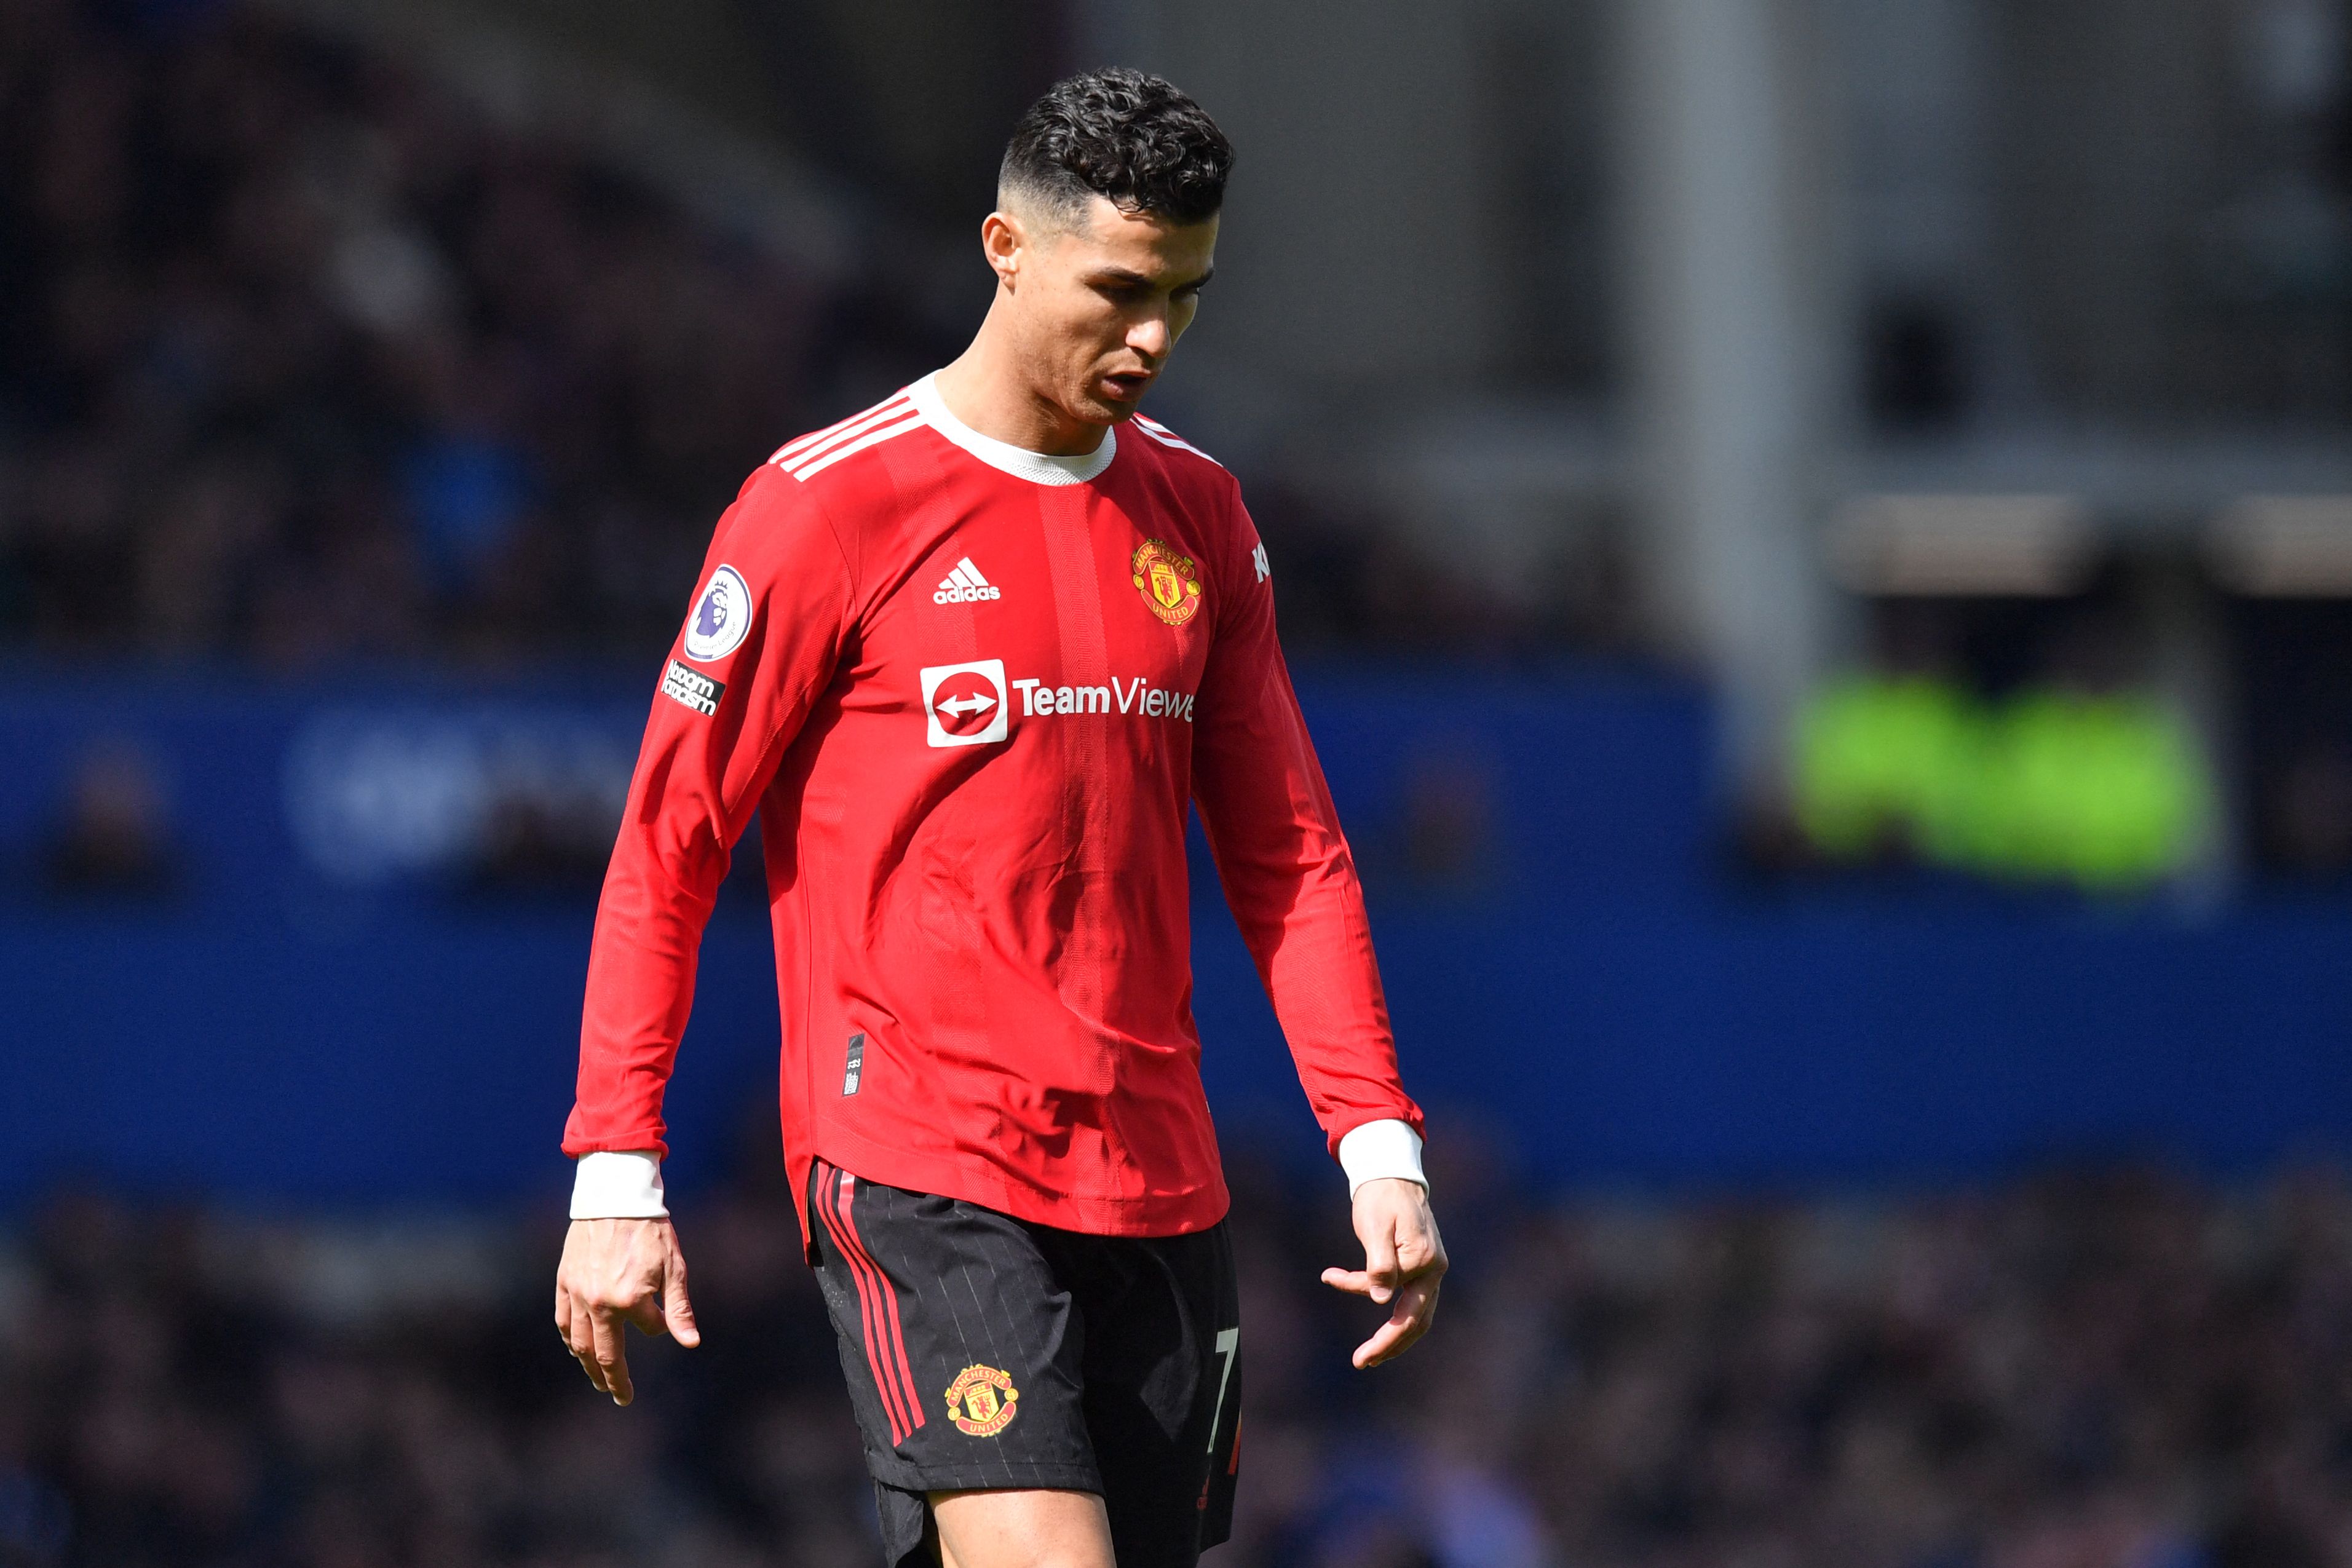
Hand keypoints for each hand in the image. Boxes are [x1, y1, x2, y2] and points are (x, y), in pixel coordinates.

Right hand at [554, 1216, 699, 1404]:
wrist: (615, 1197)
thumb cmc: (651, 1230)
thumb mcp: (674, 1267)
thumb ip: (679, 1309)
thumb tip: (691, 1343)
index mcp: (629, 1300)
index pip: (649, 1328)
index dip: (658, 1324)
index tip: (661, 1315)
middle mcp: (599, 1303)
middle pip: (604, 1354)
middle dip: (614, 1379)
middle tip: (621, 1397)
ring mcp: (578, 1294)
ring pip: (580, 1343)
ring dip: (589, 1366)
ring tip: (599, 1380)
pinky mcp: (564, 1283)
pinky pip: (564, 1322)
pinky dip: (571, 1339)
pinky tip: (578, 1349)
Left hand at [1320, 1177, 1446, 1368]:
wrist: (1393, 1176)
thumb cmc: (1380, 1198)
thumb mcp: (1374, 1227)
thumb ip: (1379, 1264)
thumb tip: (1380, 1301)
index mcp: (1425, 1259)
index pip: (1394, 1294)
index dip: (1359, 1290)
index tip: (1328, 1275)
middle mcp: (1434, 1270)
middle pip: (1416, 1321)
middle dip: (1389, 1345)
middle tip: (1361, 1362)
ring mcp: (1431, 1272)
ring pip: (1416, 1317)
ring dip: (1394, 1339)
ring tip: (1369, 1357)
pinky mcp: (1422, 1271)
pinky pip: (1409, 1301)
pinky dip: (1390, 1311)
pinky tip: (1367, 1308)